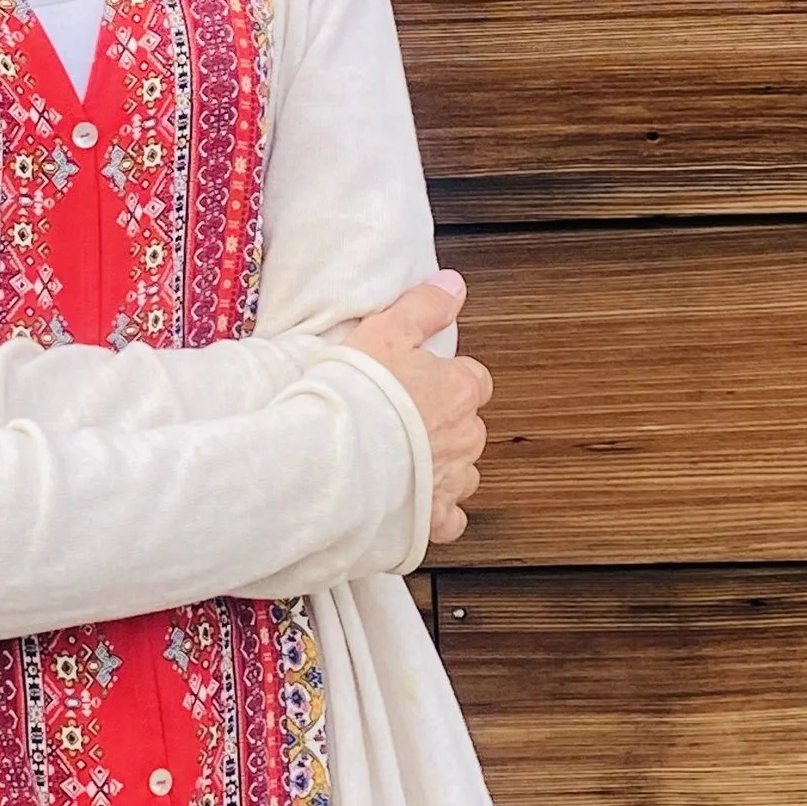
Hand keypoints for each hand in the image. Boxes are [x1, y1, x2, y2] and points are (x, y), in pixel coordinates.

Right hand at [337, 271, 492, 547]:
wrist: (333, 457)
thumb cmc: (356, 394)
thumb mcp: (386, 331)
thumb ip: (423, 307)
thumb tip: (453, 286)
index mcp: (458, 390)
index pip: (473, 381)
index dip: (448, 380)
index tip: (421, 381)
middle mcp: (464, 437)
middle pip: (469, 428)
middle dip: (444, 425)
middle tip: (403, 421)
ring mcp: (450, 480)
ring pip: (462, 473)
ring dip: (442, 468)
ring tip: (405, 463)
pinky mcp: (431, 517)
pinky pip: (449, 520)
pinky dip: (437, 514)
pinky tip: (416, 505)